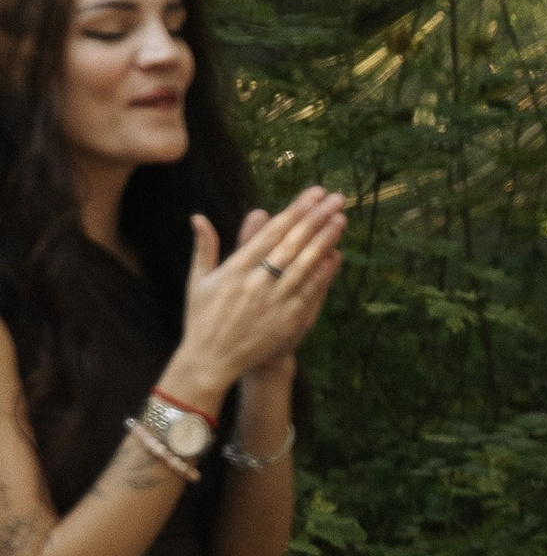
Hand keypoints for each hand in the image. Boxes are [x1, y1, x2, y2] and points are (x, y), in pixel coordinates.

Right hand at [166, 185, 345, 400]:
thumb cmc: (203, 318)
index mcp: (235, 270)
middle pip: (293, 244)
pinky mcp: (287, 320)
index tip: (313, 194)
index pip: (272, 233)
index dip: (295, 211)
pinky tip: (336, 255)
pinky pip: (310, 292)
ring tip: (340, 219)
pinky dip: (324, 273)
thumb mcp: (198, 281)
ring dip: (324, 241)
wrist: (212, 361)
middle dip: (316, 219)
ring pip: (305, 265)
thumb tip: (198, 217)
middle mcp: (256, 283)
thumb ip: (204, 247)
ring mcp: (274, 302)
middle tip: (335, 198)